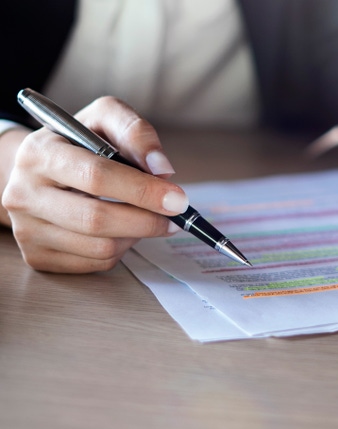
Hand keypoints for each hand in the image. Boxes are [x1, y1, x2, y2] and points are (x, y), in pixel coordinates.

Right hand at [0, 96, 187, 272]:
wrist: (40, 172)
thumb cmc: (80, 144)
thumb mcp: (105, 119)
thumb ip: (136, 132)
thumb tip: (162, 170)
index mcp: (38, 154)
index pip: (96, 176)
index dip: (143, 190)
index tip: (177, 199)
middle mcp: (23, 194)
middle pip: (96, 219)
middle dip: (146, 220)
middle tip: (175, 216)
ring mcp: (26, 230)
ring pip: (100, 247)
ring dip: (137, 235)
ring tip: (147, 218)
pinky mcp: (37, 256)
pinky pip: (95, 263)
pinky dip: (121, 249)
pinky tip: (124, 231)